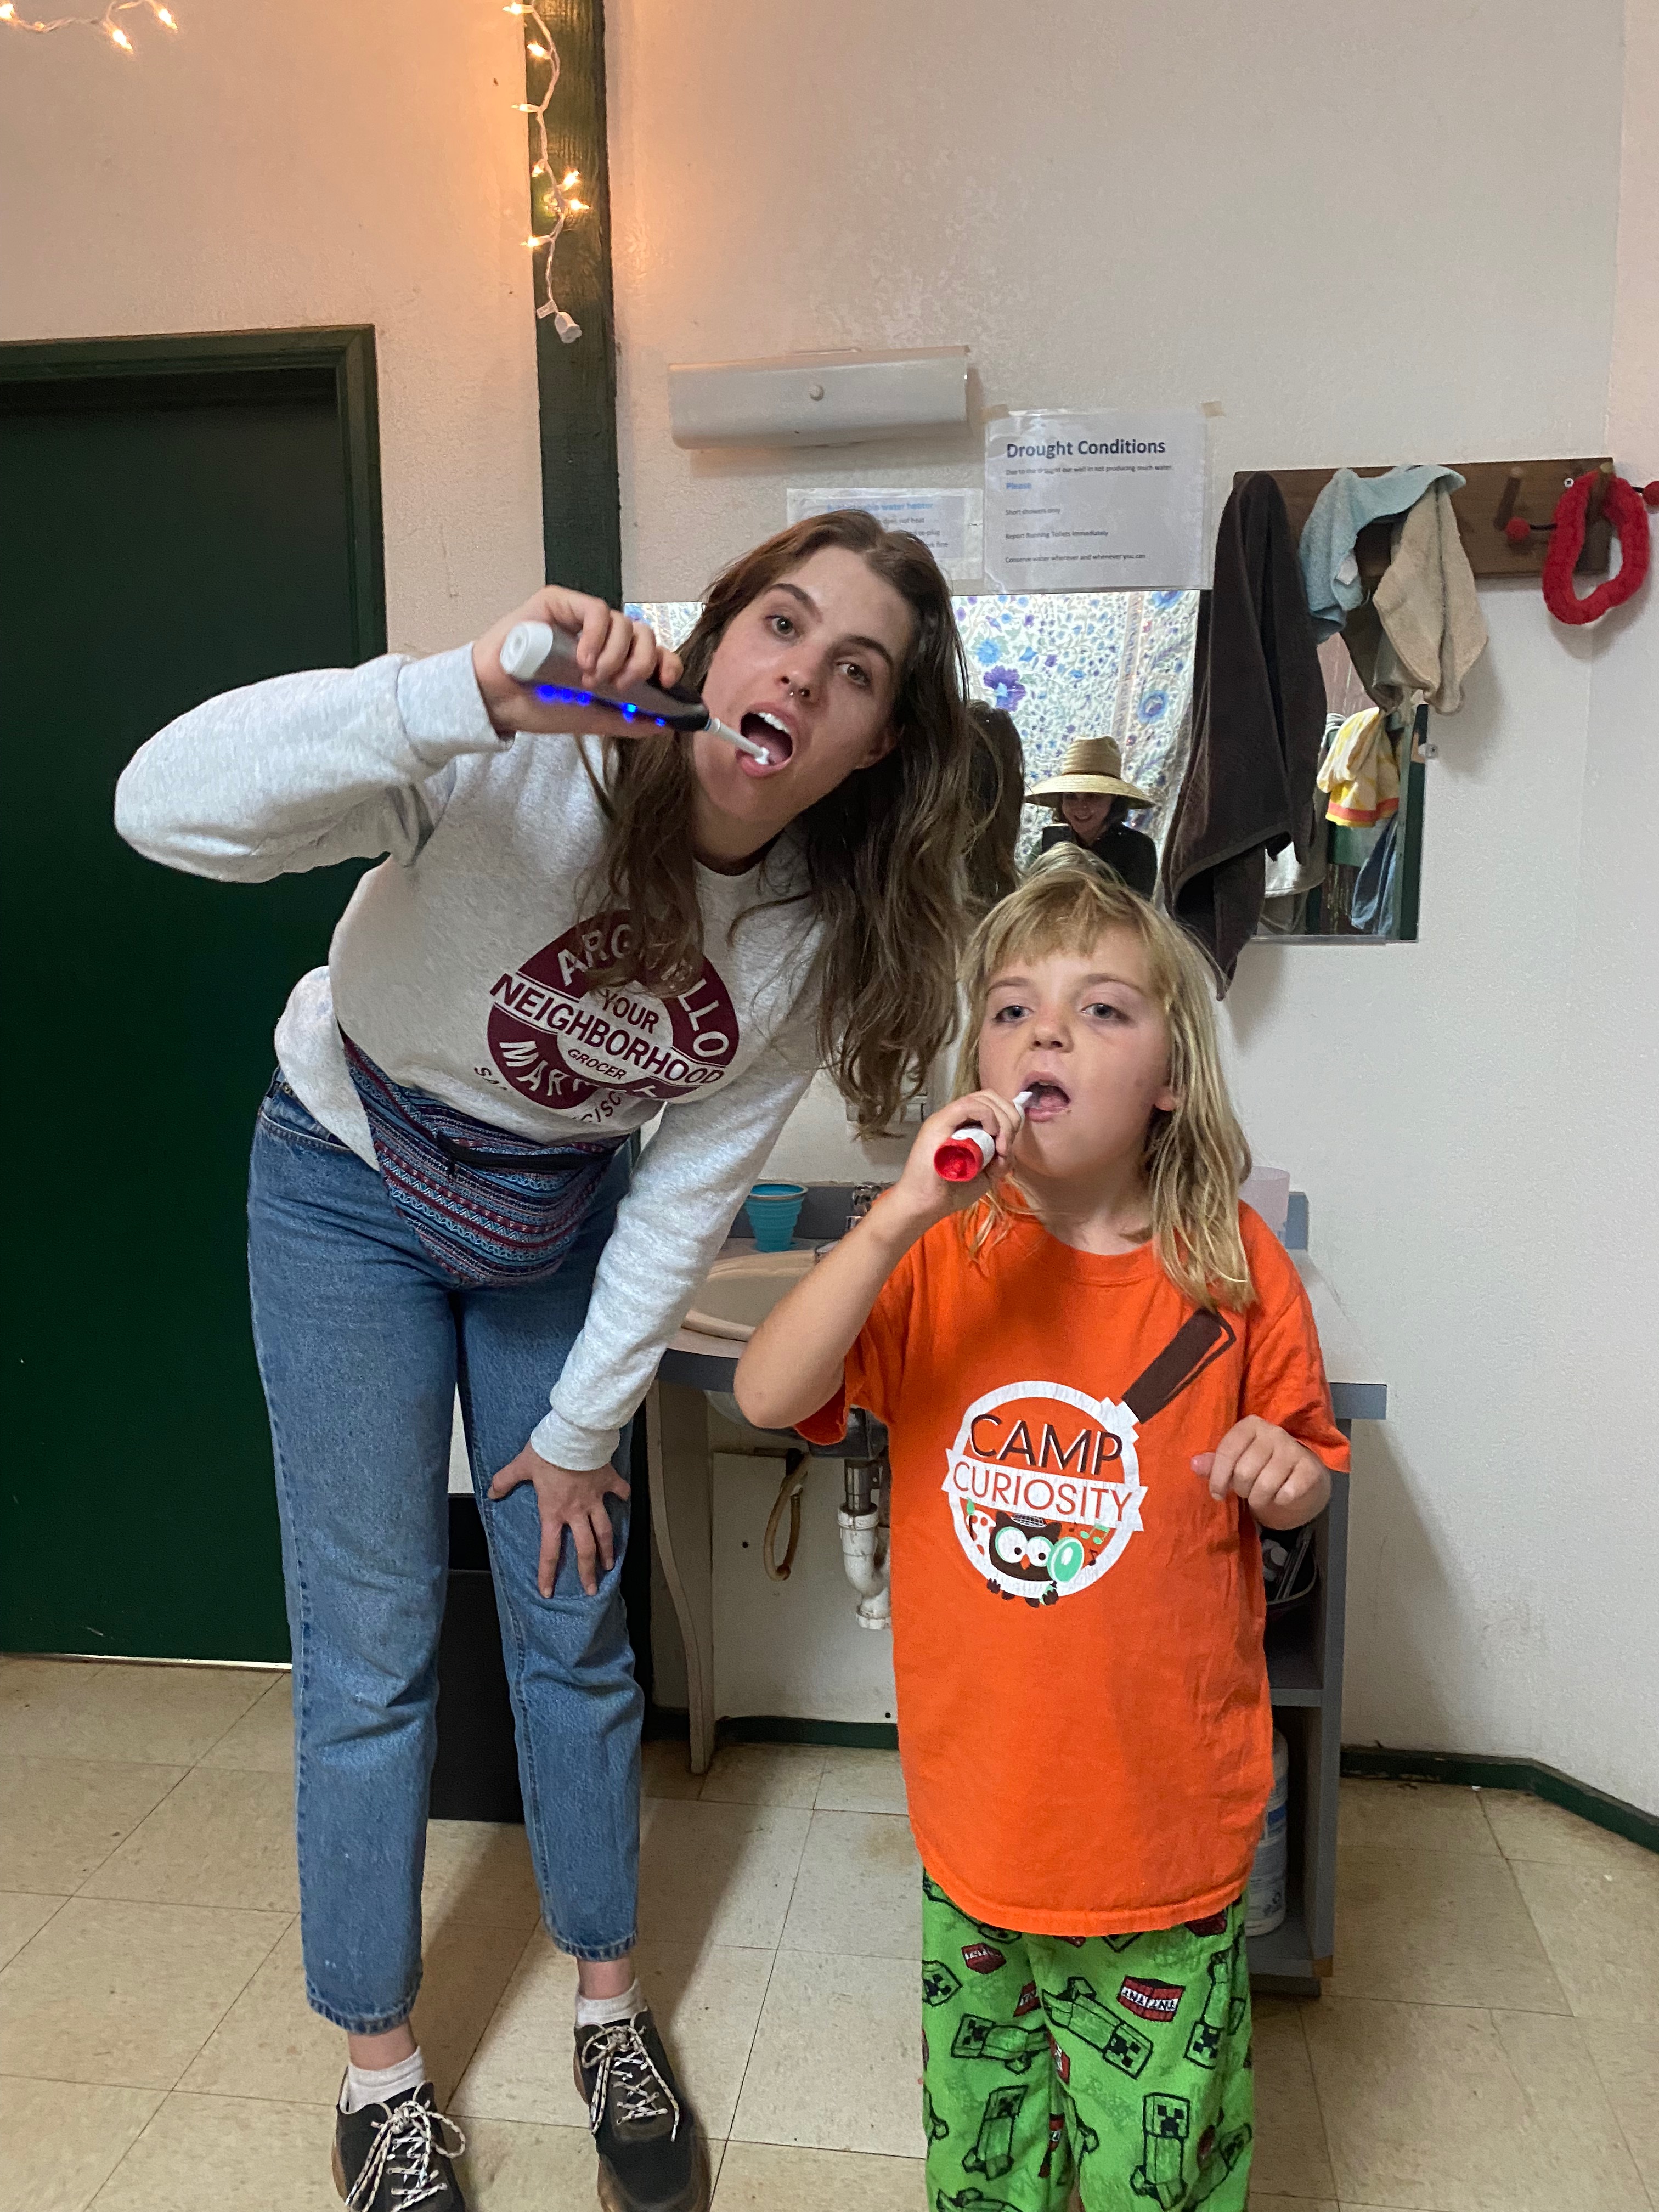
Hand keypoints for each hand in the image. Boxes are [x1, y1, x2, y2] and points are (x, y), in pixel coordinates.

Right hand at [472, 586, 683, 741]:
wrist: (498, 701)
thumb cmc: (538, 706)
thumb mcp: (591, 719)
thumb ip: (626, 720)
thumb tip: (664, 725)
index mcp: (612, 659)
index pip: (653, 652)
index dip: (667, 663)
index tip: (666, 683)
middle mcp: (600, 636)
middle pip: (643, 634)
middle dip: (640, 663)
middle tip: (619, 686)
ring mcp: (580, 617)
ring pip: (623, 622)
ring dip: (615, 654)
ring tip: (590, 679)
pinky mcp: (559, 602)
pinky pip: (594, 609)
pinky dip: (596, 635)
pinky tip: (582, 659)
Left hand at [488, 1441, 630, 1597]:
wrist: (574, 1435)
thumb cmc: (548, 1451)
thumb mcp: (521, 1466)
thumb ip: (505, 1480)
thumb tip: (491, 1492)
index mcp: (553, 1512)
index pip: (550, 1550)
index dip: (548, 1573)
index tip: (548, 1592)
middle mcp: (576, 1511)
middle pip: (585, 1549)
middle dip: (588, 1571)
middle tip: (591, 1588)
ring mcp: (595, 1498)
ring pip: (605, 1531)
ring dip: (608, 1549)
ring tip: (610, 1564)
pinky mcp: (608, 1481)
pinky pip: (620, 1492)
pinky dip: (623, 1497)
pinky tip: (625, 1501)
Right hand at [883, 1089, 1027, 1235]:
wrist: (925, 1205)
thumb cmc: (950, 1192)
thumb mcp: (986, 1176)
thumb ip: (1000, 1161)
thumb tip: (1009, 1150)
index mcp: (964, 1126)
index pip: (991, 1104)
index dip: (1008, 1117)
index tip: (1009, 1146)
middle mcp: (955, 1118)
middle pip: (989, 1097)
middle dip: (1009, 1117)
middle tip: (1006, 1147)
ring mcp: (946, 1118)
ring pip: (982, 1098)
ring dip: (1001, 1120)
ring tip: (1001, 1147)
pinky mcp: (939, 1122)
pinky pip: (970, 1107)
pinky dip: (988, 1117)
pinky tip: (992, 1136)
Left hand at [1192, 1417, 1330, 1529]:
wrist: (1300, 1476)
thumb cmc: (1260, 1466)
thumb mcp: (1236, 1462)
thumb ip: (1215, 1463)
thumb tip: (1194, 1464)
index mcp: (1250, 1425)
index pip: (1227, 1451)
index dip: (1218, 1477)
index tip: (1217, 1494)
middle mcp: (1273, 1432)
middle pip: (1244, 1472)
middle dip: (1241, 1490)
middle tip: (1246, 1492)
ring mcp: (1293, 1449)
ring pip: (1265, 1485)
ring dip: (1258, 1499)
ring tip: (1260, 1496)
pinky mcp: (1310, 1469)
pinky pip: (1287, 1493)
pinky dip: (1279, 1501)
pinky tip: (1281, 1496)